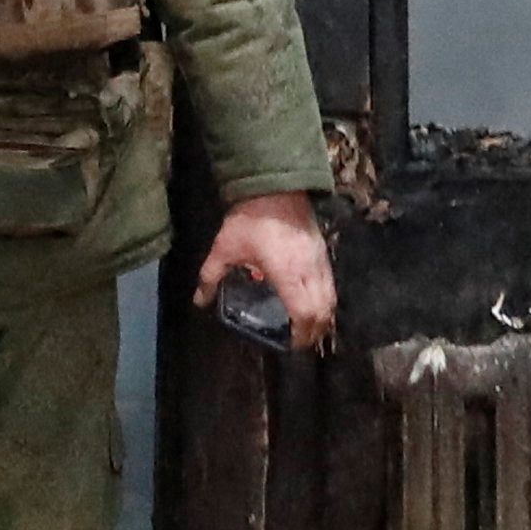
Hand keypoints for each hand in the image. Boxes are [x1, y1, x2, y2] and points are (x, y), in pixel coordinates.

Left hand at [194, 191, 339, 352]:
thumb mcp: (224, 248)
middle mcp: (309, 270)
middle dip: (314, 331)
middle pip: (323, 311)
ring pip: (331, 297)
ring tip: (306, 325)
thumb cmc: (249, 219)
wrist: (275, 185)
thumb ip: (210, 276)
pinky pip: (330, 282)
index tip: (291, 344)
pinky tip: (311, 299)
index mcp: (287, 274)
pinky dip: (325, 298)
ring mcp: (319, 260)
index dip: (301, 334)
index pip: (305, 314)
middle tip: (298, 340)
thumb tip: (199, 300)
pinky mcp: (323, 250)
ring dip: (322, 315)